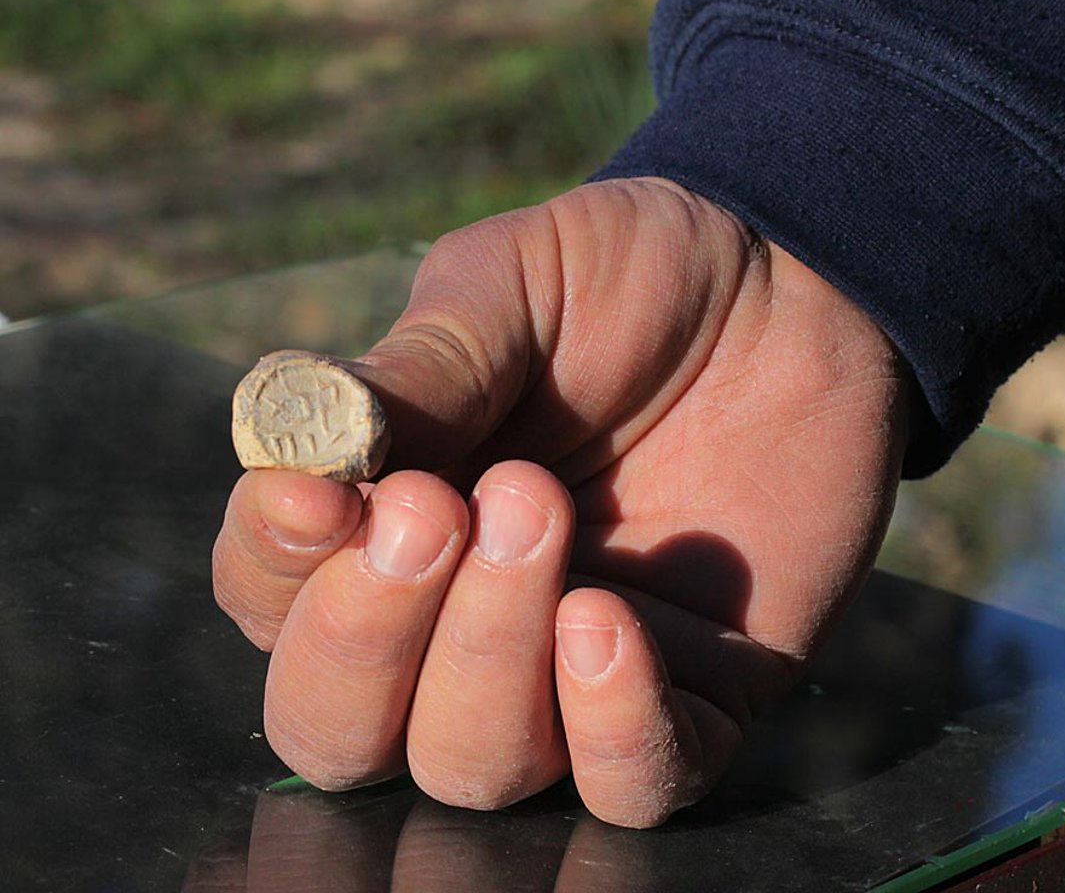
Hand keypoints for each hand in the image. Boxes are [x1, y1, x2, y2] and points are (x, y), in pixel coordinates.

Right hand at [212, 177, 911, 826]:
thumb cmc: (632, 279)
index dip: (276, 567)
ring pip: (472, 766)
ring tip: (541, 507)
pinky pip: (632, 786)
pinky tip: (606, 622)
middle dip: (369, 638)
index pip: (273, 603)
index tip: (322, 494)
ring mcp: (571, 670)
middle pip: (342, 729)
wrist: (791, 290)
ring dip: (486, 656)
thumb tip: (299, 445)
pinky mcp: (695, 693)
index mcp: (388, 520)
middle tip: (438, 510)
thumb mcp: (512, 286)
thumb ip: (417, 370)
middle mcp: (458, 619)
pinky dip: (608, 730)